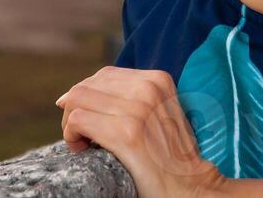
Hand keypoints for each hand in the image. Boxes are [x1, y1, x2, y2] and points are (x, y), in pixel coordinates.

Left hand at [55, 65, 224, 197]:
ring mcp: (137, 109)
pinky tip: (82, 149)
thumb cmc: (170, 157)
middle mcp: (147, 89)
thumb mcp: (159, 113)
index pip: (103, 76)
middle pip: (86, 85)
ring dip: (71, 122)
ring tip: (83, 142)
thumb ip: (132, 98)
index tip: (88, 119)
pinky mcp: (126, 133)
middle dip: (75, 108)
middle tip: (82, 134)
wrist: (192, 188)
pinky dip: (71, 134)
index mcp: (156, 80)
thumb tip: (78, 94)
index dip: (88, 97)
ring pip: (77, 99)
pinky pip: (78, 120)